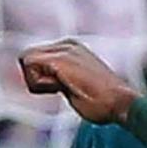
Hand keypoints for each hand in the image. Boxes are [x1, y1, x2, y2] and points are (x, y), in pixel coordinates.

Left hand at [18, 38, 141, 127]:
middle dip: (35, 79)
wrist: (121, 103)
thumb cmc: (102, 102)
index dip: (38, 79)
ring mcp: (64, 49)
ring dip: (39, 82)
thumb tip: (46, 81)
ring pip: (25, 61)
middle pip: (25, 58)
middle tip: (61, 88)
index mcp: (70, 48)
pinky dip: (40, 84)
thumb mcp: (74, 85)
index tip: (62, 88)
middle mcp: (66, 44)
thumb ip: (58, 78)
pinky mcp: (60, 59)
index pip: (33, 59)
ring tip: (64, 88)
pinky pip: (30, 67)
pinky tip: (62, 87)